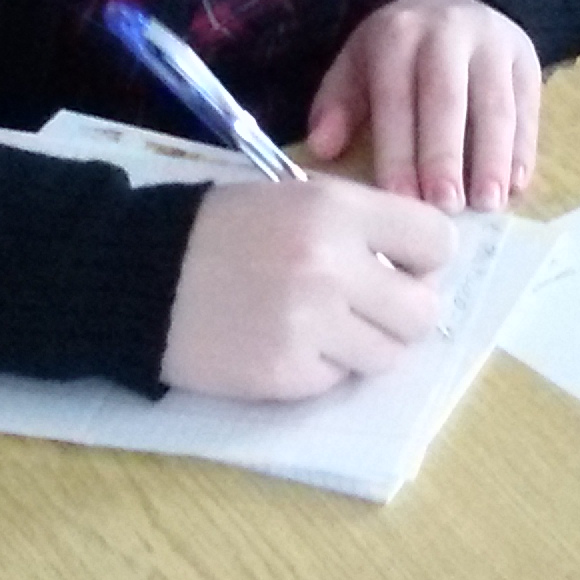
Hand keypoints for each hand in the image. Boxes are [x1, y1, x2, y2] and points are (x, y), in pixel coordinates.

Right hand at [159, 178, 454, 400]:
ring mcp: (311, 325)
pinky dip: (319, 368)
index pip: (437, 241)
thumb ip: (359, 225)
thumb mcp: (293, 198)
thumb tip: (418, 267)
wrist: (142, 276)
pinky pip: (338, 381)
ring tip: (319, 327)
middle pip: (422, 312)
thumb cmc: (221, 230)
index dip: (424, 259)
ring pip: (387, 356)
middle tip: (365, 307)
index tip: (401, 266)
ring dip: (362, 346)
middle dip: (399, 313)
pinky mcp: (287, 373)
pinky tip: (283, 342)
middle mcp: (333, 267)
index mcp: (337, 210)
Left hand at [304, 0, 541, 212]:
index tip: (400, 198)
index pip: (396, 96)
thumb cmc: (397, 52)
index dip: (398, 149)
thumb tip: (322, 149)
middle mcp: (449, 32)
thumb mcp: (359, 64)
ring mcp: (494, 43)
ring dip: (493, 158)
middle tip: (445, 206)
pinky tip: (516, 187)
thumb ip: (338, 104)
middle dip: (446, 156)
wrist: (454, 7)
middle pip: (448, 99)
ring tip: (487, 204)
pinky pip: (528, 108)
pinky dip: (524, 149)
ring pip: (496, 105)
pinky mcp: (528, 59)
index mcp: (398, 34)